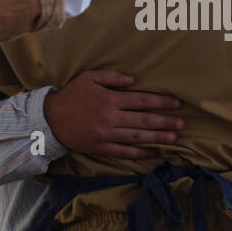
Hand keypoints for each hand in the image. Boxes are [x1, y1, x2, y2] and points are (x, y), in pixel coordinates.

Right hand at [43, 69, 182, 158]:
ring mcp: (106, 135)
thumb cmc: (71, 95)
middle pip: (143, 121)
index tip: (177, 103)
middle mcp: (110, 118)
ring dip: (157, 138)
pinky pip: (124, 152)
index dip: (161, 102)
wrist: (49, 120)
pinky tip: (154, 153)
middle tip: (182, 123)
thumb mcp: (89, 78)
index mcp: (110, 99)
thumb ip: (112, 77)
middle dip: (165, 122)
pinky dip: (140, 153)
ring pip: (137, 137)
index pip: (142, 100)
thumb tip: (133, 80)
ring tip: (174, 138)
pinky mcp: (101, 148)